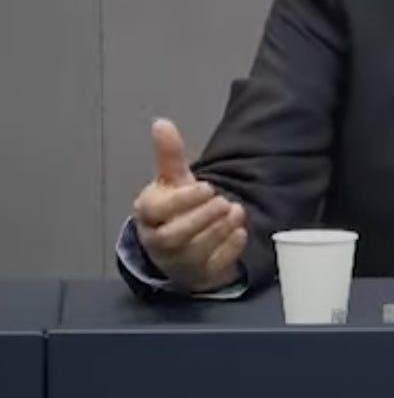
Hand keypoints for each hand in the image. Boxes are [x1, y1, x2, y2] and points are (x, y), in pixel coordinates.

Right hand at [133, 119, 246, 291]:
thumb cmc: (176, 208)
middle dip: (202, 217)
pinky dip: (229, 251)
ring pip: (194, 252)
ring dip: (218, 231)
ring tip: (235, 210)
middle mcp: (158, 242)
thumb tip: (161, 123)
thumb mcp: (172, 180)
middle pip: (174, 236)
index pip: (156, 212)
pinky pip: (213, 268)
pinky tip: (241, 233)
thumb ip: (169, 155)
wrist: (182, 244)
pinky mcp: (200, 274)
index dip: (182, 200)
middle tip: (223, 199)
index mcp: (148, 216)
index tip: (207, 186)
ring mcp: (179, 261)